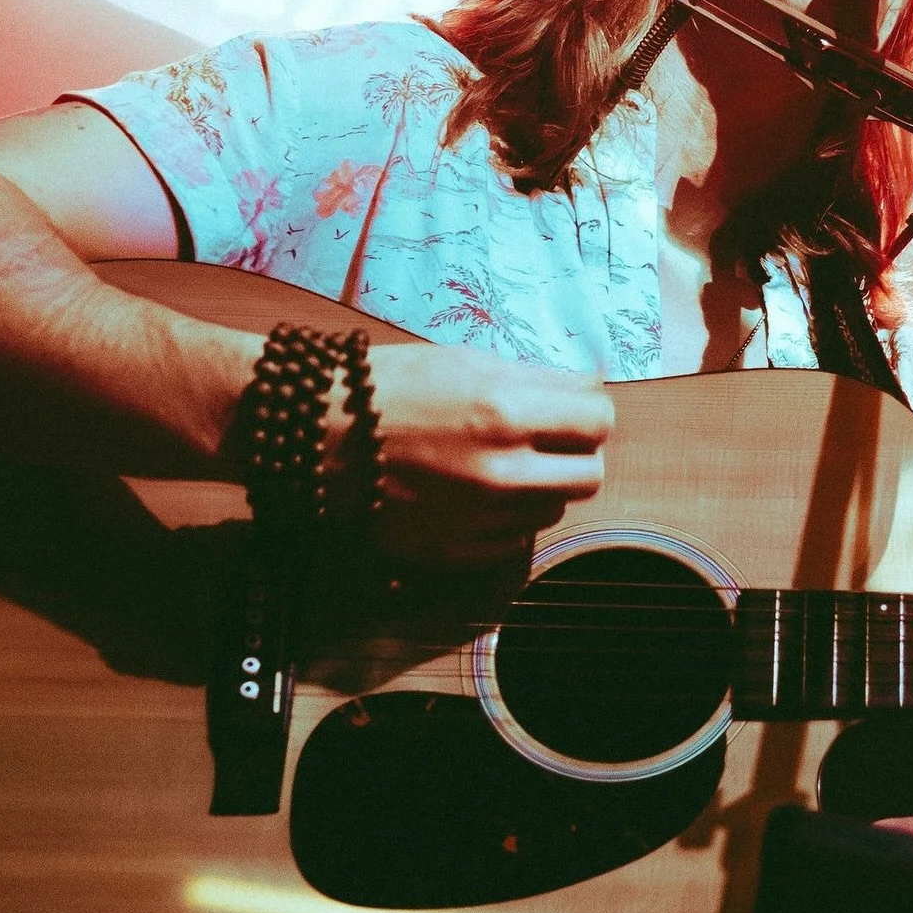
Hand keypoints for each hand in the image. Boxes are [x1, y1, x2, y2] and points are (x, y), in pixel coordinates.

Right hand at [359, 343, 613, 563]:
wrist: (315, 434)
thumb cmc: (390, 387)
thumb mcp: (467, 362)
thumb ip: (538, 381)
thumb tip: (593, 389)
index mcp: (506, 412)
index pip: (598, 421)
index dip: (589, 414)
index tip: (572, 412)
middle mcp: (500, 471)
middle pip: (589, 476)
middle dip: (576, 455)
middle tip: (548, 442)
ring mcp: (478, 517)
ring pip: (554, 510)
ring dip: (541, 488)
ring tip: (500, 464)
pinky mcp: (454, 551)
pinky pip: (513, 540)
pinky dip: (505, 518)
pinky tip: (473, 493)